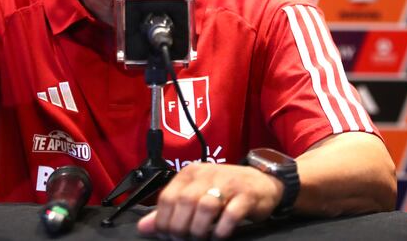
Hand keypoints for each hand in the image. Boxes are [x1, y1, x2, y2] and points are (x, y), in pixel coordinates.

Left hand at [137, 162, 282, 238]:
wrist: (262, 182)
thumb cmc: (225, 190)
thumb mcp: (195, 195)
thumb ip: (170, 211)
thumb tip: (144, 227)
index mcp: (190, 173)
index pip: (167, 198)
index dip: (163, 222)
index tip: (168, 235)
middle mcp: (207, 174)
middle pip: (184, 203)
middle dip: (180, 228)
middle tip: (185, 239)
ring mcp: (228, 183)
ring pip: (205, 207)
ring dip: (199, 229)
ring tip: (201, 238)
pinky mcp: (246, 195)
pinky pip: (230, 214)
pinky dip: (221, 229)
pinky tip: (219, 235)